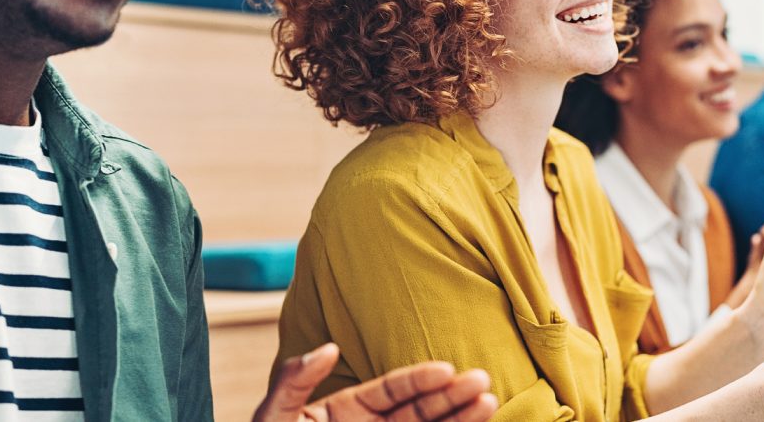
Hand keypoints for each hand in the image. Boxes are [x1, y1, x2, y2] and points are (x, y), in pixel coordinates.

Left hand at [253, 343, 498, 421]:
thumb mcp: (273, 416)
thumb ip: (295, 381)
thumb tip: (328, 348)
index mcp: (348, 409)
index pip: (393, 390)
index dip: (420, 379)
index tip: (446, 371)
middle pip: (421, 410)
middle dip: (452, 397)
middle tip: (482, 382)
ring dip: (460, 420)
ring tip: (490, 403)